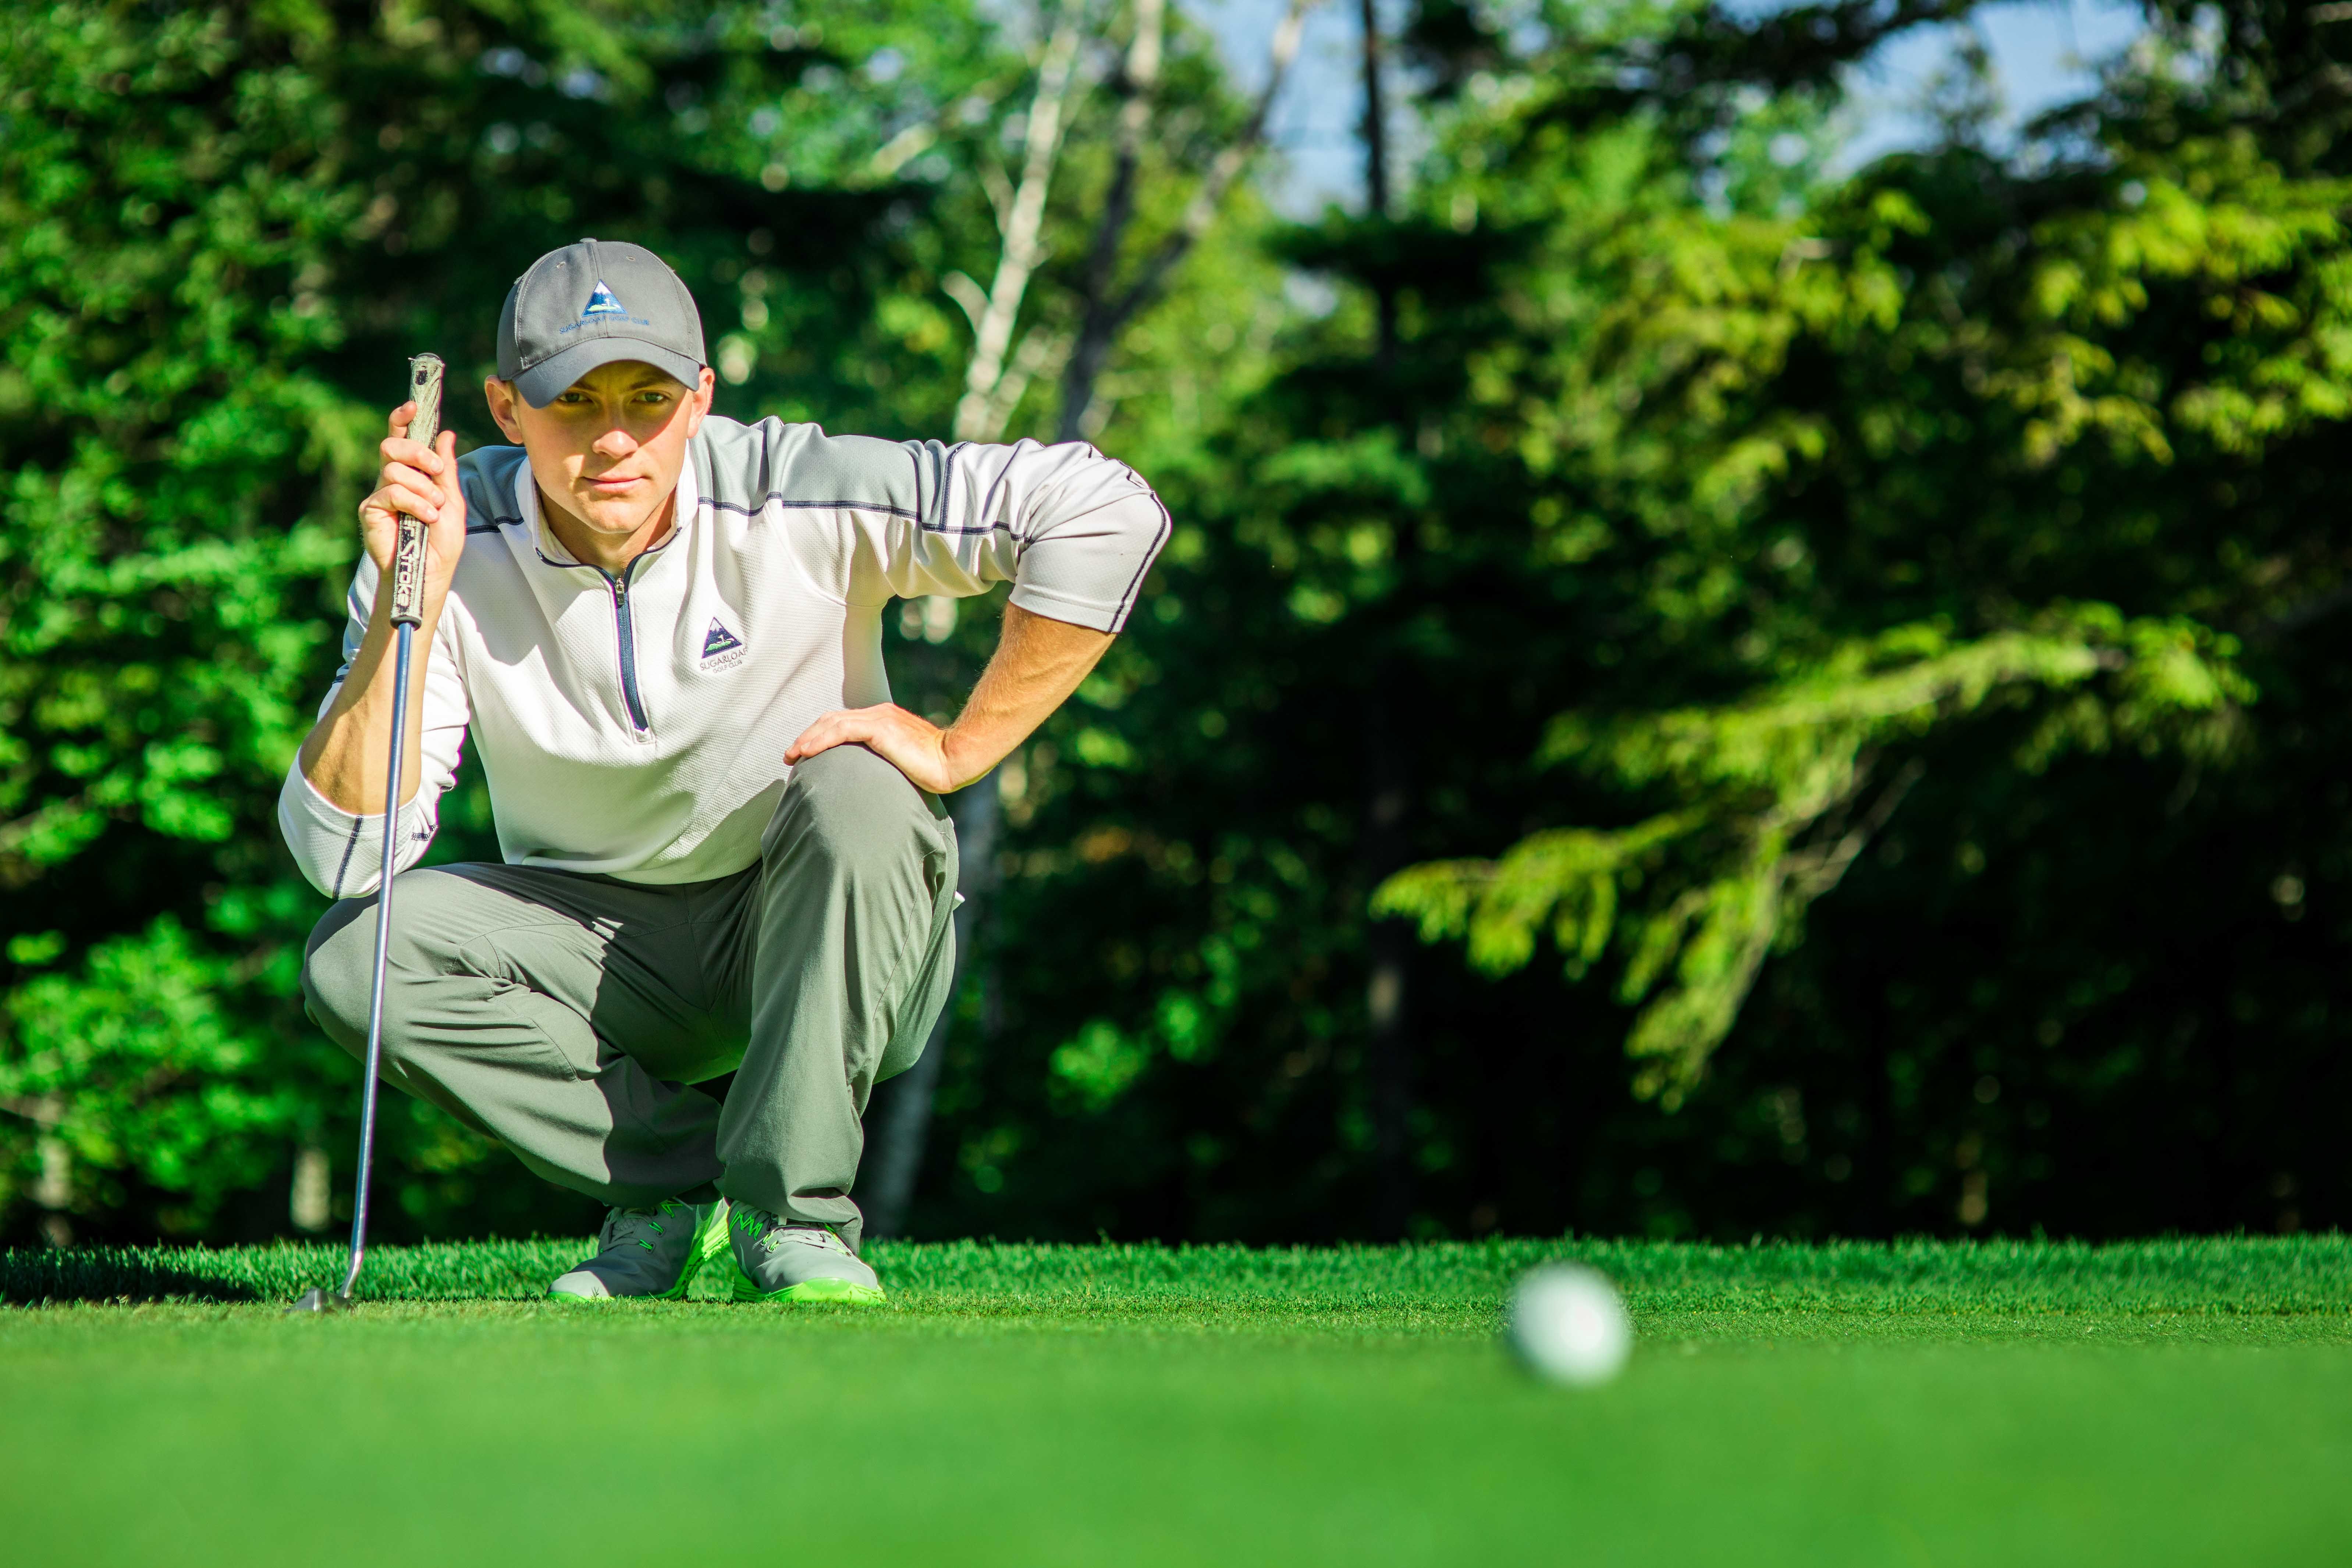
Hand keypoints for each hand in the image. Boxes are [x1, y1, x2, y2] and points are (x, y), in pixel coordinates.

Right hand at [358, 400, 467, 607]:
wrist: (432, 573)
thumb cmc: (442, 541)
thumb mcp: (453, 501)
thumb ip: (447, 470)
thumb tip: (446, 433)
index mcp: (411, 474)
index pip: (401, 438)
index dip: (403, 419)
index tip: (413, 406)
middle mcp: (391, 479)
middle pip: (392, 445)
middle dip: (418, 453)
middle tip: (437, 471)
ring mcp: (379, 494)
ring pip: (394, 469)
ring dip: (422, 488)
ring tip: (434, 509)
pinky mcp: (370, 510)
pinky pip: (390, 491)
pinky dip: (414, 502)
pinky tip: (425, 518)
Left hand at [786, 704, 972, 794]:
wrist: (955, 760)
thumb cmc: (936, 768)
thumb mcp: (903, 762)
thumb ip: (885, 763)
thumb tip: (870, 783)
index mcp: (883, 720)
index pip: (843, 722)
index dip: (820, 735)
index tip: (804, 754)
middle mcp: (879, 714)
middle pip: (832, 719)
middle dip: (808, 736)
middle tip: (790, 755)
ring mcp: (879, 719)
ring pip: (832, 722)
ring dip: (808, 739)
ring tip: (792, 755)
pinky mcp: (880, 728)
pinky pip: (841, 730)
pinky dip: (821, 741)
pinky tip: (806, 752)